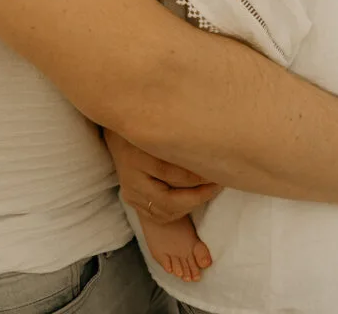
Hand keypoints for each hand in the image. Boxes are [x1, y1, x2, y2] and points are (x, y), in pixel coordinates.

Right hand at [104, 129, 220, 223]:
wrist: (120, 131)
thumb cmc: (145, 122)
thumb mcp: (158, 123)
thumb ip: (178, 134)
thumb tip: (210, 139)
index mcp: (135, 155)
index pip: (169, 173)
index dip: (196, 176)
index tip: (216, 169)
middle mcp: (130, 178)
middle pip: (167, 199)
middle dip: (198, 196)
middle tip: (217, 184)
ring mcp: (130, 192)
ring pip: (165, 210)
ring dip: (191, 204)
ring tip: (210, 190)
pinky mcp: (132, 200)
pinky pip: (160, 215)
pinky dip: (180, 210)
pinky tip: (194, 198)